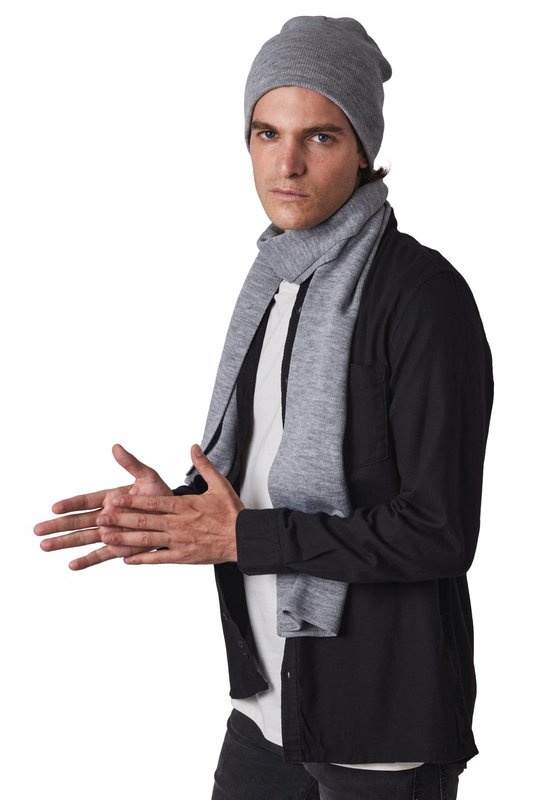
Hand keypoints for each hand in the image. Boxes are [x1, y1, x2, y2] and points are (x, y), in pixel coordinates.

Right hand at [34, 444, 171, 569]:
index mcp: (110, 498)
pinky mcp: (119, 546)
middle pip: (77, 521)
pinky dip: (87, 560)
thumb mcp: (147, 477)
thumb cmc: (160, 494)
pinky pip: (101, 554)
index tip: (54, 508)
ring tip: (44, 546)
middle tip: (36, 530)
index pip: (85, 501)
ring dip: (64, 542)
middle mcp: (106, 516)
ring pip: (83, 538)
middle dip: (57, 526)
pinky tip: (72, 565)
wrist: (174, 516)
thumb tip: (116, 447)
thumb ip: (131, 464)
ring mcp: (111, 532)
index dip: (70, 504)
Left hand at [96, 445, 242, 564]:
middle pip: (144, 522)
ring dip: (125, 540)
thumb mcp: (219, 484)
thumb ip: (204, 465)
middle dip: (121, 520)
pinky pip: (159, 559)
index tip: (115, 498)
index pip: (153, 502)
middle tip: (100, 519)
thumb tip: (193, 447)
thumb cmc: (232, 512)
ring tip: (106, 538)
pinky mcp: (183, 557)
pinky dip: (142, 559)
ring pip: (147, 541)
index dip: (132, 501)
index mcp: (184, 506)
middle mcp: (178, 524)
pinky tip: (127, 560)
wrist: (245, 538)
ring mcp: (179, 542)